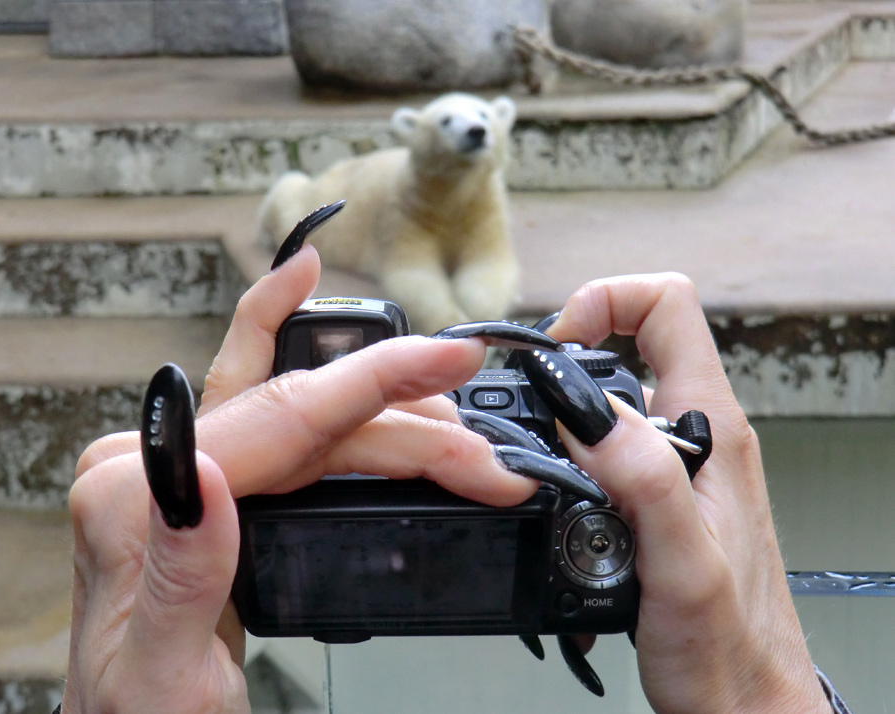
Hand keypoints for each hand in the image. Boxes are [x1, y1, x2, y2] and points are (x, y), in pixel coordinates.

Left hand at [63, 231, 554, 712]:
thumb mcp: (162, 675)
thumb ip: (181, 575)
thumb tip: (205, 479)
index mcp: (133, 494)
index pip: (281, 417)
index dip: (379, 381)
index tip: (449, 361)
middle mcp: (155, 461)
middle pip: (310, 412)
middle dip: (411, 423)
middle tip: (485, 456)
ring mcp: (186, 463)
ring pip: (307, 407)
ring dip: (391, 409)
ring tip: (455, 429)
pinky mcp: (217, 477)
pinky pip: (279, 409)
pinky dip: (328, 378)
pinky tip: (348, 347)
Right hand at [544, 273, 829, 713]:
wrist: (743, 701)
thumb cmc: (728, 648)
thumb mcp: (681, 565)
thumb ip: (643, 478)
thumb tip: (589, 408)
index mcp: (713, 428)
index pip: (668, 305)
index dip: (605, 302)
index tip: (559, 349)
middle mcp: (699, 432)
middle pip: (632, 337)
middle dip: (571, 356)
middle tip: (534, 405)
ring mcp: (679, 459)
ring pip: (614, 392)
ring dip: (566, 411)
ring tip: (539, 453)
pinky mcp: (659, 488)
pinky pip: (609, 440)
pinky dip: (571, 450)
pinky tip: (558, 492)